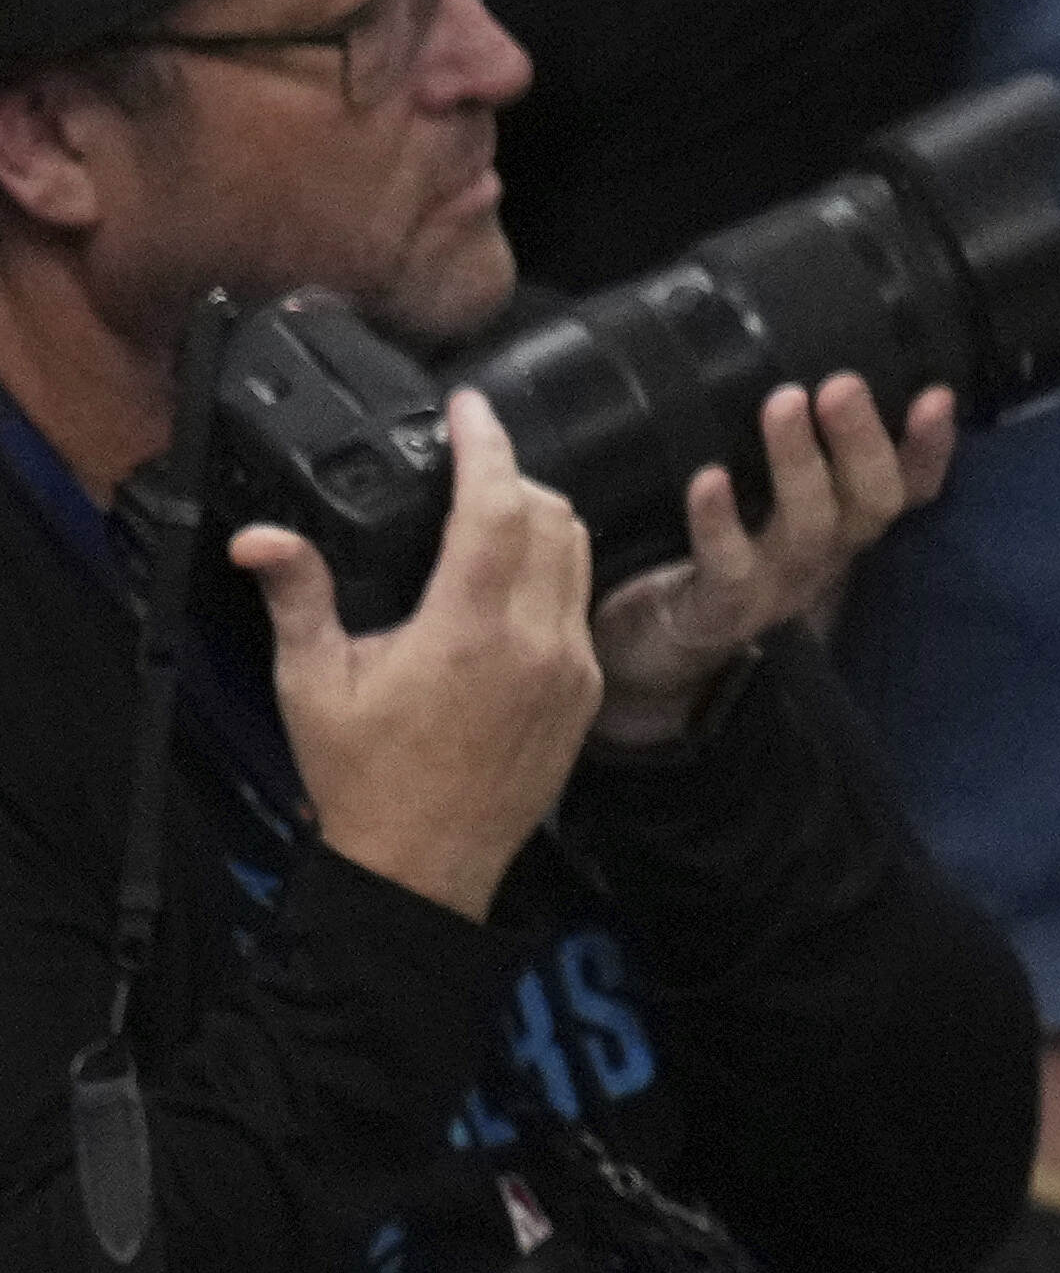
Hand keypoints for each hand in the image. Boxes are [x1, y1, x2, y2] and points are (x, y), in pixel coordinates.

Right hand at [242, 388, 608, 922]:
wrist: (423, 867)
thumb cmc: (363, 779)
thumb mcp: (314, 686)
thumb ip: (298, 599)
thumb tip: (259, 536)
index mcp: (468, 629)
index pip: (497, 506)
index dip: (487, 444)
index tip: (471, 405)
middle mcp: (535, 639)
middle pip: (551, 516)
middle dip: (512, 477)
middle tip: (469, 463)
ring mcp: (571, 665)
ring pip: (579, 553)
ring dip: (542, 518)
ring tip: (491, 509)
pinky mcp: (586, 690)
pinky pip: (583, 602)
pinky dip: (557, 569)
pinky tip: (516, 576)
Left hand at [577, 375, 954, 751]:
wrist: (655, 653)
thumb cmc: (712, 555)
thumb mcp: (761, 502)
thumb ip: (794, 452)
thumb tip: (801, 365)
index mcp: (845, 528)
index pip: (910, 488)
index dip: (929, 448)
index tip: (934, 396)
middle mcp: (826, 556)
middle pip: (870, 502)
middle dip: (862, 440)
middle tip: (842, 383)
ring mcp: (776, 586)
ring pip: (808, 527)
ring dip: (799, 462)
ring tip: (784, 403)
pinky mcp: (721, 608)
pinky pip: (728, 564)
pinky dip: (719, 520)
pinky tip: (709, 477)